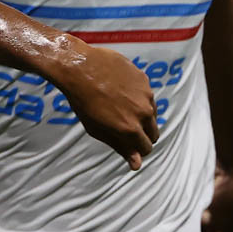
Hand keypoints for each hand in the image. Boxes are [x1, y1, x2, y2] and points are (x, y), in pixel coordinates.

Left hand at [56, 45, 158, 169]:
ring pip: (152, 113)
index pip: (147, 148)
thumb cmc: (82, 100)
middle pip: (154, 132)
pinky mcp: (144, 79)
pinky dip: (138, 96)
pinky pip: (146, 95)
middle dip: (143, 134)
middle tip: (125, 127)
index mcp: (131, 128)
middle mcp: (143, 112)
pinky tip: (121, 91)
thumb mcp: (97, 129)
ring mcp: (146, 94)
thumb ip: (120, 146)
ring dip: (141, 114)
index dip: (138, 149)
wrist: (78, 67)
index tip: (129, 145)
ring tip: (120, 106)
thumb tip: (137, 164)